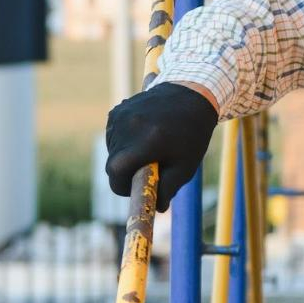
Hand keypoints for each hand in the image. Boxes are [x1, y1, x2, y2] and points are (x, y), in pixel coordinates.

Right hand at [104, 82, 219, 212]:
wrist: (191, 94)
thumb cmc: (191, 134)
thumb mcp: (185, 166)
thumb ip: (168, 189)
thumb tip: (157, 208)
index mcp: (145, 142)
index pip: (116, 174)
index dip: (122, 187)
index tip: (134, 189)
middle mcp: (128, 127)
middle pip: (113, 164)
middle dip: (126, 173)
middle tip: (147, 171)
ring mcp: (120, 116)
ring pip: (111, 151)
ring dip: (125, 157)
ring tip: (149, 150)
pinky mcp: (117, 111)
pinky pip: (113, 136)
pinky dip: (123, 143)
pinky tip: (143, 136)